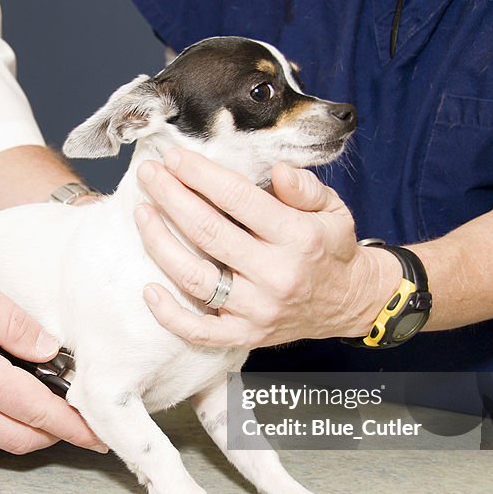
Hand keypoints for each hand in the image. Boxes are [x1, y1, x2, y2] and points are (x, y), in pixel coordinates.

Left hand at [133, 149, 399, 348]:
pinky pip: (199, 331)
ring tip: (143, 214)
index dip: (201, 175)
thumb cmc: (331, 248)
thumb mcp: (333, 208)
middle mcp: (276, 275)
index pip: (238, 199)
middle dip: (171, 198)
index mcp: (297, 237)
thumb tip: (278, 170)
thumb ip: (305, 187)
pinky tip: (148, 288)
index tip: (175, 158)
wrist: (349, 302)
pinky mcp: (246, 335)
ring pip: (195, 278)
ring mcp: (258, 310)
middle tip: (149, 174)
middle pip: (208, 232)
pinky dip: (170, 314)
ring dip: (161, 244)